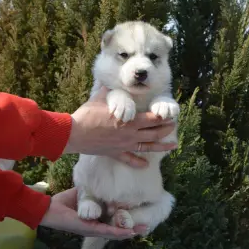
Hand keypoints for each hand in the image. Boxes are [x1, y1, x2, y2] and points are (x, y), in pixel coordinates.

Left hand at [40, 188, 146, 239]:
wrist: (49, 209)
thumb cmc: (63, 203)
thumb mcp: (82, 195)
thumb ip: (92, 191)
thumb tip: (101, 180)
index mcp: (94, 219)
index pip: (112, 222)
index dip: (124, 220)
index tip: (137, 216)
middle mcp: (95, 226)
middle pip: (116, 230)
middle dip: (130, 228)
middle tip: (145, 226)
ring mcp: (92, 229)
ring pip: (114, 233)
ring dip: (128, 232)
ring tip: (141, 229)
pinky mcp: (88, 229)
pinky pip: (105, 232)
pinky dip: (117, 232)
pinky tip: (128, 232)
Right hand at [63, 87, 177, 166]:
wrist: (75, 134)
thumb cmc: (87, 115)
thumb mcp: (100, 99)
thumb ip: (109, 91)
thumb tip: (111, 82)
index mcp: (129, 120)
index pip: (152, 119)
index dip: (163, 117)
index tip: (170, 115)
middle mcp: (130, 134)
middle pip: (154, 133)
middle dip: (166, 129)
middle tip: (173, 126)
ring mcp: (124, 145)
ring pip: (147, 147)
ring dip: (161, 146)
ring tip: (173, 146)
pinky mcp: (115, 153)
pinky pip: (129, 160)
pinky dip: (138, 163)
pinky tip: (146, 165)